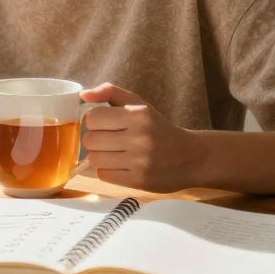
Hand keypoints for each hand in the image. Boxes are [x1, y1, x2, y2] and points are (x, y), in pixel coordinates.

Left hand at [79, 83, 199, 192]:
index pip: (93, 118)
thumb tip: (84, 94)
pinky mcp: (138, 181)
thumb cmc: (158, 128)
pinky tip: (120, 165)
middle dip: (95, 139)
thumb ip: (110, 93)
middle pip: (90, 140)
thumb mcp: (139, 104)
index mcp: (139, 115)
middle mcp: (140, 138)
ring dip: (99, 156)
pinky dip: (107, 170)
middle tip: (108, 139)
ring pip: (94, 159)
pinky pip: (103, 175)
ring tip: (113, 152)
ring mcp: (140, 161)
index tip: (103, 123)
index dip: (94, 120)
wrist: (190, 157)